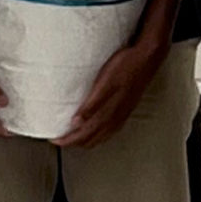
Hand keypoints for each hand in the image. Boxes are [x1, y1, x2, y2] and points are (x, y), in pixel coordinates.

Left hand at [56, 33, 167, 148]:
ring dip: (86, 140)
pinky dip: (98, 134)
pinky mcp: (125, 110)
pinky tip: (95, 128)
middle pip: (91, 139)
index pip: (84, 135)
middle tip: (60, 139)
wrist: (146, 59)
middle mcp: (115, 119)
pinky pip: (109, 130)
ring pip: (101, 136)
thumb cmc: (124, 68)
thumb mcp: (104, 84)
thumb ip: (92, 105)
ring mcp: (122, 115)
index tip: (54, 140)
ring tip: (73, 137)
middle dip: (74, 142)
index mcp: (108, 114)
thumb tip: (76, 122)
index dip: (68, 140)